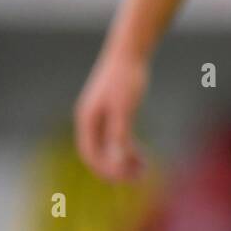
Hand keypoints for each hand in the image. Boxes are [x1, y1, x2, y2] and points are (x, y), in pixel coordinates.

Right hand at [74, 48, 148, 180]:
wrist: (130, 51)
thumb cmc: (126, 78)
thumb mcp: (124, 110)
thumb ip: (119, 136)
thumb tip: (117, 163)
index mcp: (87, 120)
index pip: (90, 154)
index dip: (106, 170)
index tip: (126, 179)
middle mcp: (89, 119)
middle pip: (97, 153)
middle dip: (116, 168)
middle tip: (139, 176)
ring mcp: (99, 115)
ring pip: (107, 146)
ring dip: (123, 160)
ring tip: (144, 168)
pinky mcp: (111, 110)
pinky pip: (115, 137)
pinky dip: (127, 147)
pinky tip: (140, 154)